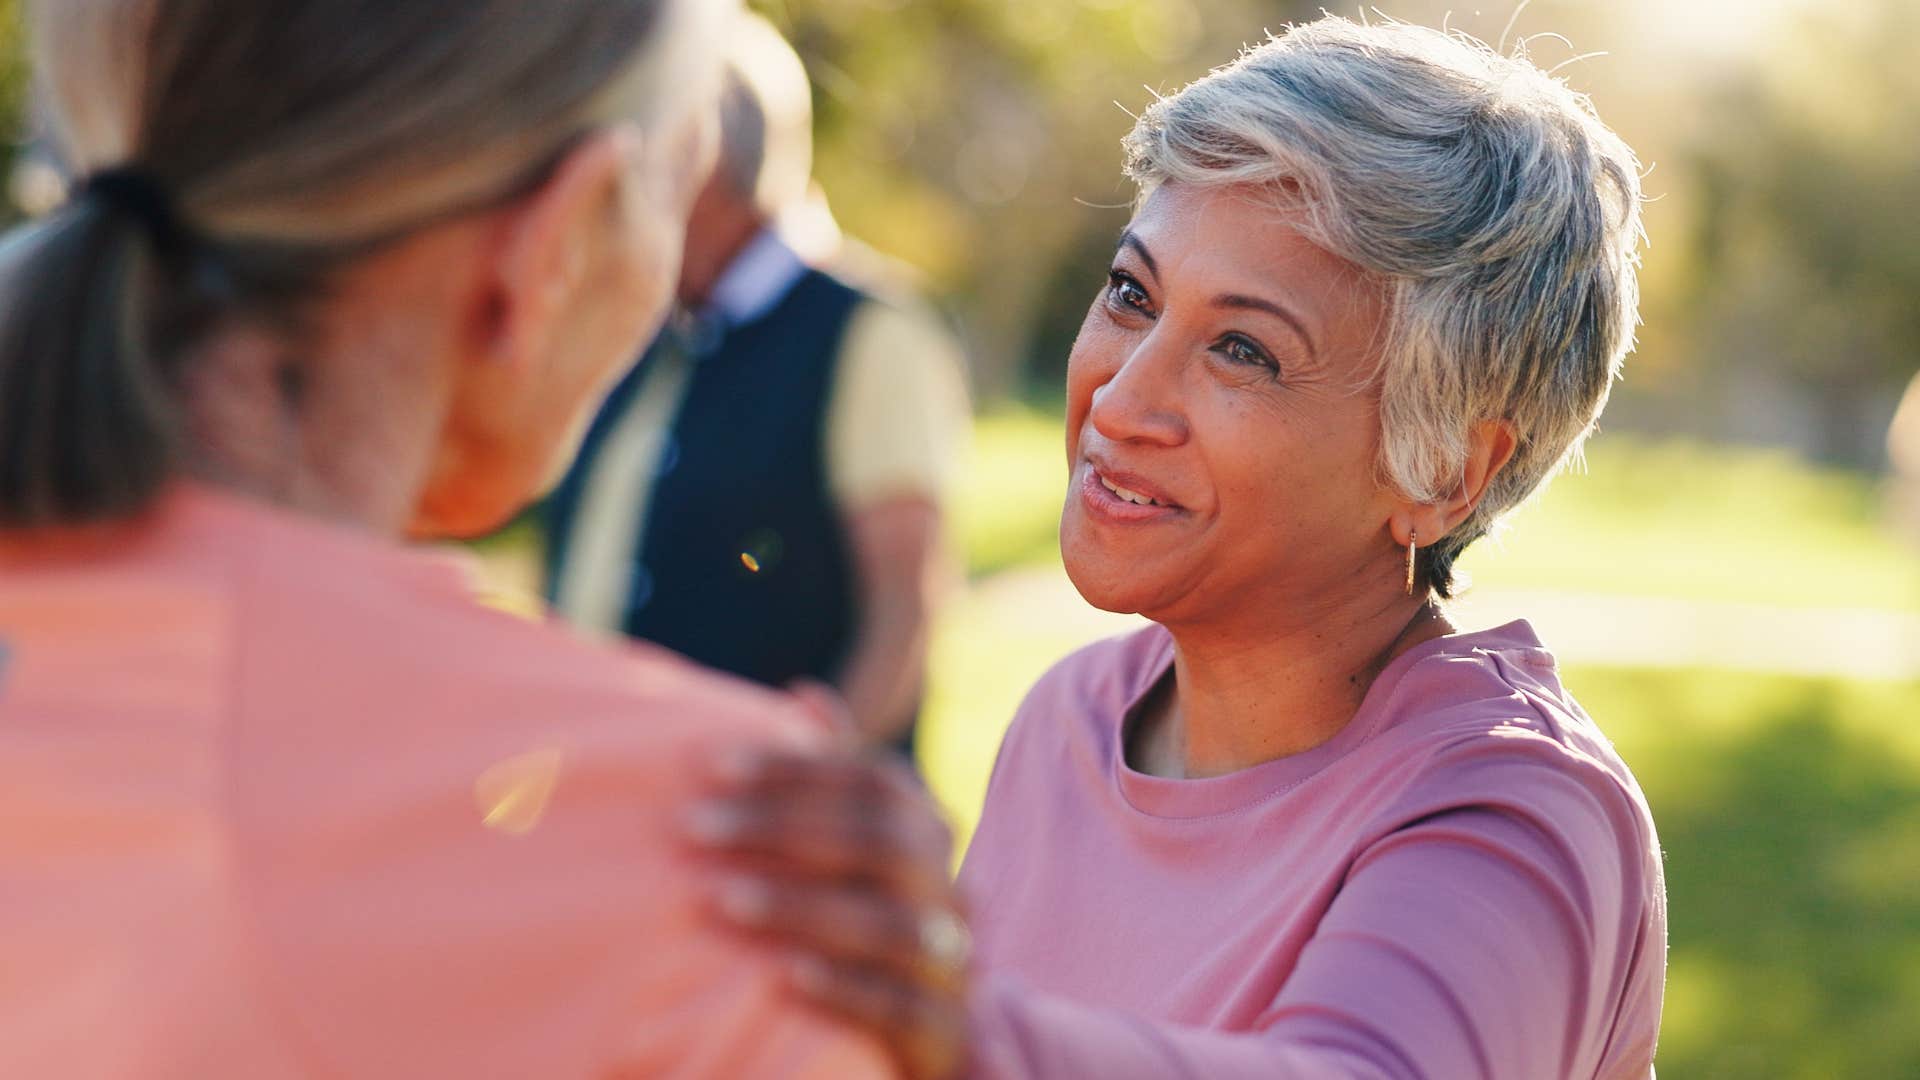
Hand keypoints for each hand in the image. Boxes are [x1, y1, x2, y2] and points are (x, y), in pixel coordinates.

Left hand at [684, 687, 969, 1079]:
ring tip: (723, 900)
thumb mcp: (854, 847)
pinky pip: (899, 1006)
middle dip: (784, 828)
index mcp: (927, 830)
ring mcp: (953, 958)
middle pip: (881, 841)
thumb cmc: (868, 917)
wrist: (929, 1028)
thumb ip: (833, 779)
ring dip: (802, 907)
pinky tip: (781, 977)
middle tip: (694, 828)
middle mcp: (949, 885)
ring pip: (891, 924)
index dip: (793, 768)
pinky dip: (843, 988)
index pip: (872, 780)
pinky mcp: (944, 1029)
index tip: (709, 766)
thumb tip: (805, 694)